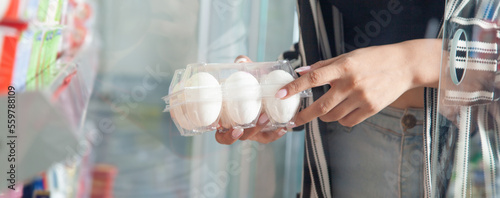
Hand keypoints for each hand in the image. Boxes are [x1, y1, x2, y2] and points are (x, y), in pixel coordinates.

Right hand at [215, 55, 287, 144]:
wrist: (268, 87)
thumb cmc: (250, 83)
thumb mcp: (246, 73)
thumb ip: (242, 65)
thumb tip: (241, 61)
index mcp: (228, 120)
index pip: (221, 135)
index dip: (222, 134)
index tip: (222, 127)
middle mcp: (239, 129)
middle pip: (237, 138)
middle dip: (239, 134)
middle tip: (242, 126)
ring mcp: (253, 132)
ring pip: (253, 137)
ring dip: (258, 129)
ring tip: (265, 117)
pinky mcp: (266, 132)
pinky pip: (270, 136)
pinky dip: (276, 134)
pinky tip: (283, 128)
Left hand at [277, 39, 440, 126]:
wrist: (404, 66)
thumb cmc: (372, 59)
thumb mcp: (347, 56)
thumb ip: (324, 66)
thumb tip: (300, 72)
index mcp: (343, 67)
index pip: (313, 78)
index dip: (294, 87)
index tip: (280, 94)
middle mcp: (352, 83)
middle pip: (321, 106)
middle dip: (304, 116)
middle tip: (294, 121)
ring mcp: (362, 98)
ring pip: (333, 116)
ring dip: (323, 116)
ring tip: (324, 110)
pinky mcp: (372, 109)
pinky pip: (348, 121)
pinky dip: (340, 119)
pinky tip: (342, 111)